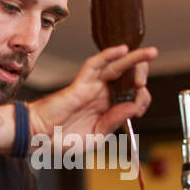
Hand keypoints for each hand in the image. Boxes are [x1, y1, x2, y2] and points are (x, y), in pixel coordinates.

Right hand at [27, 45, 156, 139]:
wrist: (40, 138)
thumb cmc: (63, 140)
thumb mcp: (97, 136)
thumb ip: (114, 121)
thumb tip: (133, 107)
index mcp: (108, 109)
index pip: (132, 96)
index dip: (142, 98)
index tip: (140, 107)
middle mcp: (102, 95)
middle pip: (128, 77)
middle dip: (141, 75)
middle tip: (144, 82)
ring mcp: (92, 87)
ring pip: (116, 67)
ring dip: (134, 59)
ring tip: (150, 53)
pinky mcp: (80, 83)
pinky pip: (95, 65)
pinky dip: (108, 55)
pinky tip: (122, 49)